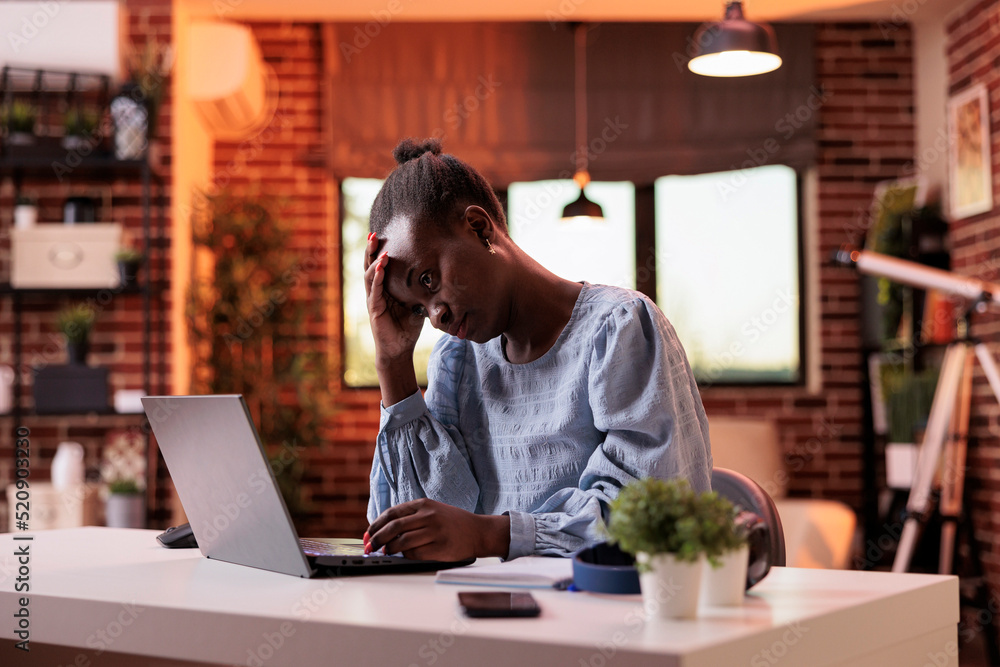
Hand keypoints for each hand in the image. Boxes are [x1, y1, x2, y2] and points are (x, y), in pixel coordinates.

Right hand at [363, 232, 424, 364]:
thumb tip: (441, 277)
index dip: (378, 251)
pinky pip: (374, 291)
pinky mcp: (374, 310)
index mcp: (385, 288)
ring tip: (380, 248)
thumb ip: (422, 291)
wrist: (399, 350)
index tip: (381, 234)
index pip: (379, 266)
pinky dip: (377, 278)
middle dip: (371, 250)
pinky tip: (380, 268)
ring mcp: (373, 300)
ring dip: (375, 261)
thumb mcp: (417, 304)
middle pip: (370, 266)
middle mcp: (376, 292)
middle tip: (374, 234)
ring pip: (370, 276)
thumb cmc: (407, 327)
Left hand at [365, 498, 510, 561]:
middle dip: (377, 538)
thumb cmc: (452, 522)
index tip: (368, 534)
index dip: (376, 525)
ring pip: (402, 542)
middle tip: (370, 547)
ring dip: (389, 549)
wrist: (478, 531)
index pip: (391, 513)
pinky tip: (403, 556)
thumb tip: (383, 530)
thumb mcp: (432, 510)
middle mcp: (429, 516)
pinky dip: (405, 556)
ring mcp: (435, 532)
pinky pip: (414, 554)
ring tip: (386, 552)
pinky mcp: (440, 548)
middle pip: (393, 527)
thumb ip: (411, 517)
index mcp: (423, 504)